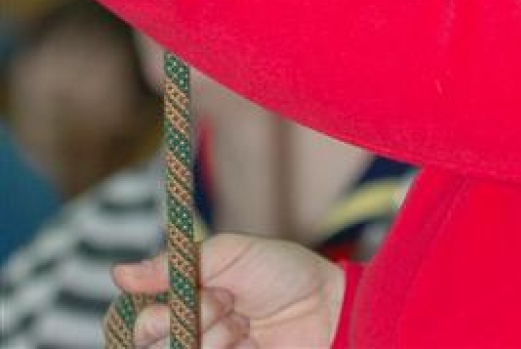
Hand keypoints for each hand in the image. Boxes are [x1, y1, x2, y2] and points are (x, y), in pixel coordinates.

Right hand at [114, 233, 345, 347]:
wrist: (330, 310)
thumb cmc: (283, 272)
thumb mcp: (231, 253)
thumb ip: (176, 265)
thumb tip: (117, 273)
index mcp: (186, 298)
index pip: (140, 318)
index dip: (155, 313)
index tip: (192, 295)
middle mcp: (190, 331)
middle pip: (150, 343)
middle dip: (189, 321)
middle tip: (226, 303)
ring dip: (211, 338)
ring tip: (244, 325)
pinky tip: (248, 342)